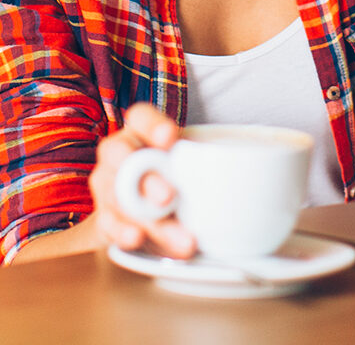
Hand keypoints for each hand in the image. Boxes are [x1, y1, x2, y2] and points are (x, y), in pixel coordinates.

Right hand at [90, 103, 195, 256]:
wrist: (140, 211)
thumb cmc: (172, 173)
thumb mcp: (186, 160)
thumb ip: (201, 160)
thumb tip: (250, 169)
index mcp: (139, 131)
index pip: (139, 117)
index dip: (152, 125)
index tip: (170, 138)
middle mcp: (118, 154)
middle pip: (121, 155)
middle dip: (145, 177)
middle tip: (167, 196)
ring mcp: (107, 185)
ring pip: (117, 196)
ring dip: (147, 217)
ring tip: (177, 237)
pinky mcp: (104, 216)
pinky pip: (107, 223)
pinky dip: (124, 232)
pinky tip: (138, 238)